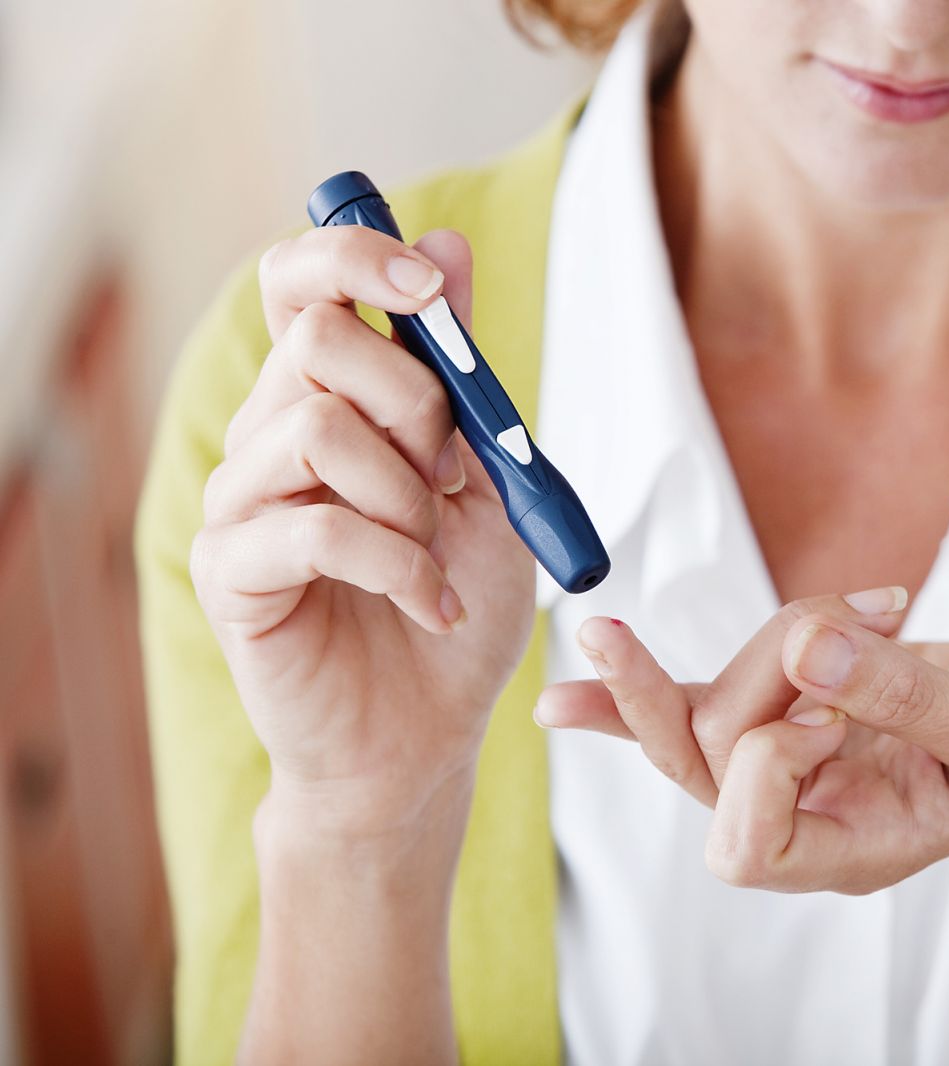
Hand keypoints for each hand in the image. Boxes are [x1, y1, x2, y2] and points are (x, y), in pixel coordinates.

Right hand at [191, 226, 537, 836]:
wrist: (428, 733)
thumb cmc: (458, 603)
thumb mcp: (489, 478)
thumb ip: (462, 372)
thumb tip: (446, 241)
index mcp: (329, 398)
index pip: (302, 280)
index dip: (357, 257)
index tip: (430, 291)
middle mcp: (270, 433)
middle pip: (317, 338)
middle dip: (416, 400)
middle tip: (449, 477)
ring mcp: (241, 501)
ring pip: (316, 428)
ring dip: (408, 496)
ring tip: (433, 554)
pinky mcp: (229, 572)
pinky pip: (312, 527)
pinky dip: (396, 565)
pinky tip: (426, 605)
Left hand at [535, 588, 948, 893]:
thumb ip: (909, 695)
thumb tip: (807, 646)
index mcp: (859, 849)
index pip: (751, 838)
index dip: (769, 759)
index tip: (836, 708)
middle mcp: (805, 819)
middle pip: (710, 764)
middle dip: (755, 679)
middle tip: (831, 623)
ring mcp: (785, 770)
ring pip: (706, 716)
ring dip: (769, 644)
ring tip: (878, 605)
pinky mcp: (779, 715)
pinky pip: (689, 711)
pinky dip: (635, 696)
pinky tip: (564, 704)